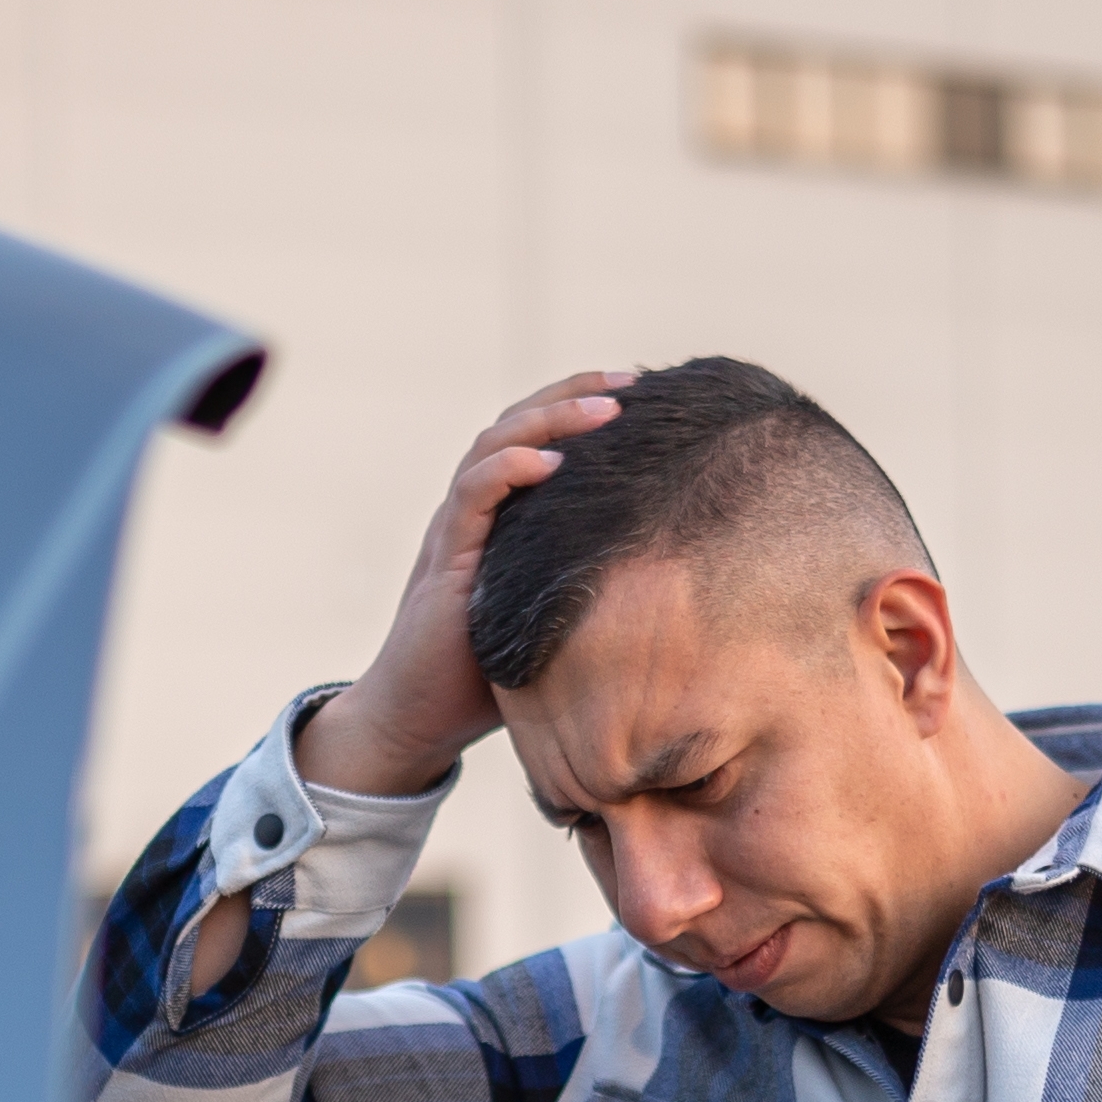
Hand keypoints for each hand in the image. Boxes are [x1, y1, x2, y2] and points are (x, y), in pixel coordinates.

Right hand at [295, 371, 632, 795]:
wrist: (420, 719)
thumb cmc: (490, 677)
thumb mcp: (557, 619)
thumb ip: (594, 589)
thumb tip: (681, 585)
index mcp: (503, 515)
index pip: (542, 437)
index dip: (586, 406)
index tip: (647, 396)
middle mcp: (477, 510)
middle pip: (520, 421)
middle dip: (577, 392)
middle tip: (635, 383)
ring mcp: (457, 528)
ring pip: (497, 443)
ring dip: (551, 419)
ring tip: (605, 411)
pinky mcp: (445, 559)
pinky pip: (471, 495)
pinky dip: (509, 471)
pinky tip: (550, 464)